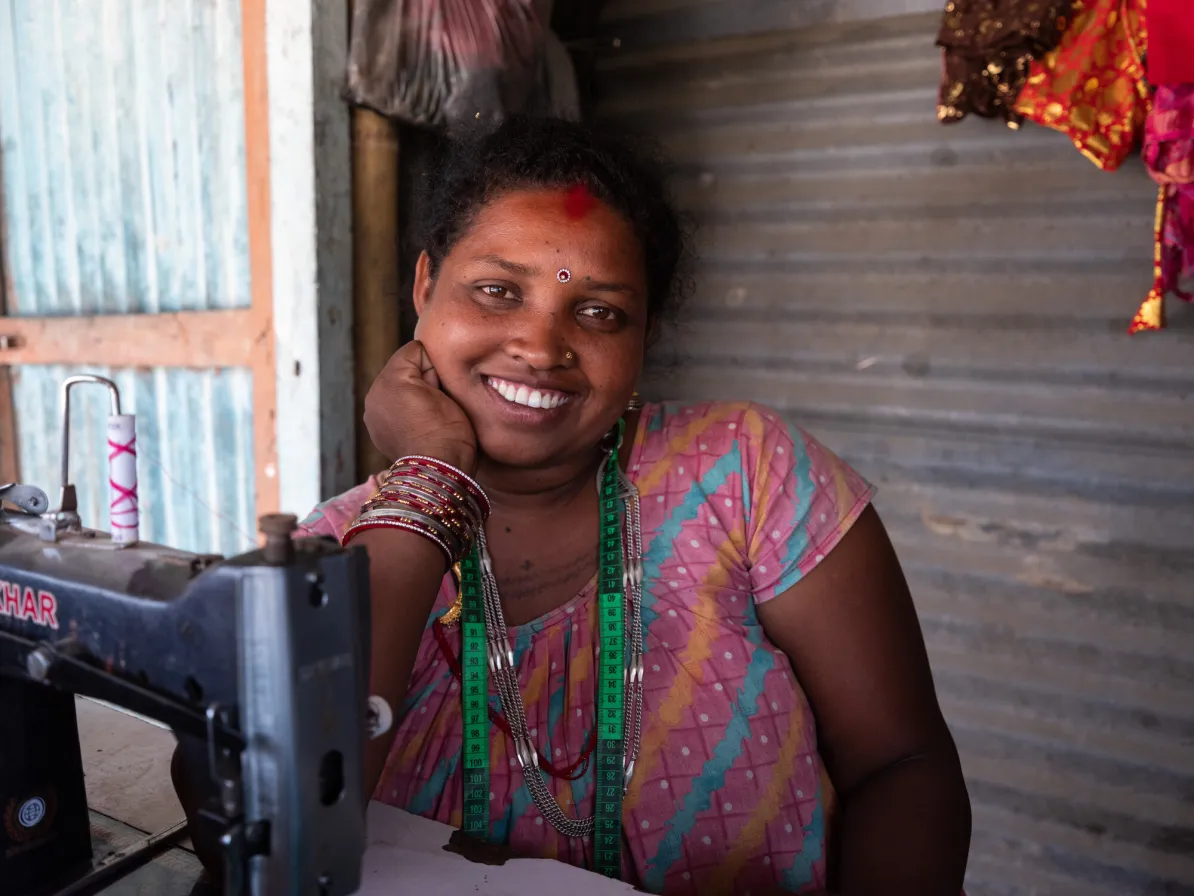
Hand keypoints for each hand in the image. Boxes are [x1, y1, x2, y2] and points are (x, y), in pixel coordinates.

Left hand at [363, 340, 477, 472]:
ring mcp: (372, 414)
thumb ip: (434, 368)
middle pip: (404, 369)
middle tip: (437, 403)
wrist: (439, 471)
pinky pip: (392, 407)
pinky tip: (417, 426)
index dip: (435, 367)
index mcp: (389, 379)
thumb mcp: (447, 389)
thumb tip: (430, 368)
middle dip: (421, 379)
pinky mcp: (376, 430)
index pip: (417, 351)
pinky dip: (403, 411)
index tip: (442, 389)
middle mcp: (374, 393)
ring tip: (428, 415)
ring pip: (398, 388)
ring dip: (412, 394)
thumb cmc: (449, 432)